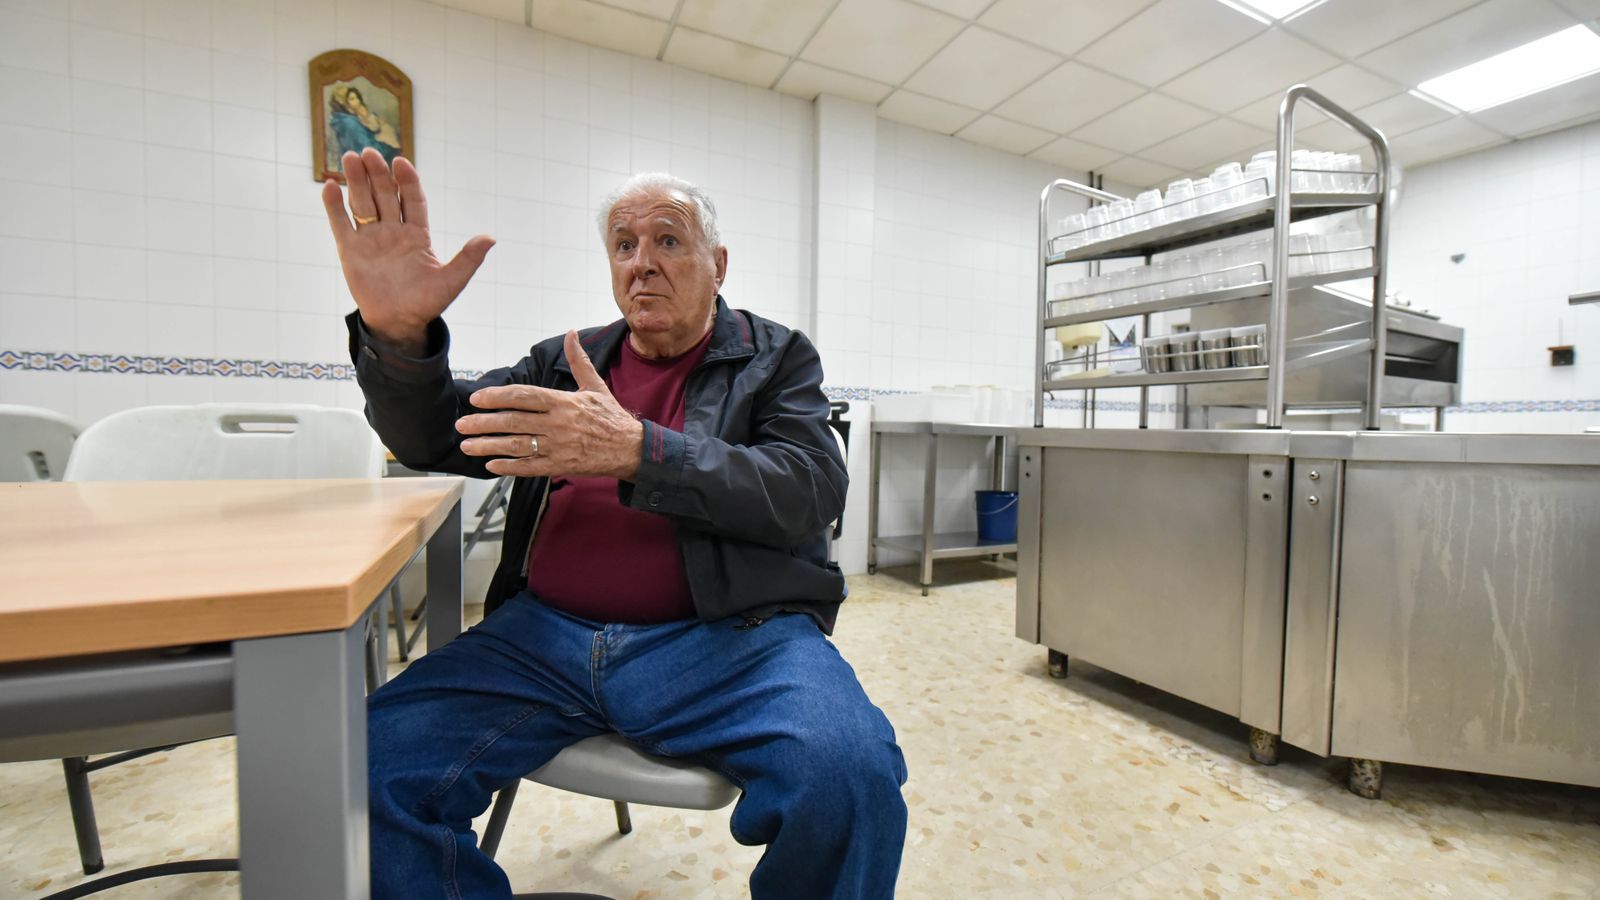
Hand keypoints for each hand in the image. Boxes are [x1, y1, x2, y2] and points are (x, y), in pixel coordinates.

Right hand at [320, 148, 494, 353]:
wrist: (398, 323)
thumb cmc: (426, 303)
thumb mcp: (452, 280)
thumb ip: (468, 258)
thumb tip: (490, 238)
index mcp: (417, 234)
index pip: (412, 200)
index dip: (407, 181)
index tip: (401, 162)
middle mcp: (393, 231)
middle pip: (385, 195)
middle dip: (378, 174)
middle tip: (370, 153)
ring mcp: (370, 239)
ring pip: (363, 203)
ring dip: (356, 181)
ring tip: (351, 158)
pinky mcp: (350, 250)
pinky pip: (341, 224)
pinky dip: (334, 206)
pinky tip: (330, 187)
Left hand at [457, 331, 644, 479]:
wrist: (631, 449)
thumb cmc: (611, 417)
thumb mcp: (595, 385)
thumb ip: (578, 360)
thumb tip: (571, 333)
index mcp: (563, 402)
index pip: (523, 397)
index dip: (497, 397)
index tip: (477, 399)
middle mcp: (558, 424)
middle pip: (514, 422)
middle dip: (483, 423)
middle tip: (461, 424)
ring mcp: (558, 446)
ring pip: (517, 445)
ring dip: (488, 446)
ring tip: (467, 445)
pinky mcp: (561, 465)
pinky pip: (530, 466)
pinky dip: (509, 466)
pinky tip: (491, 465)